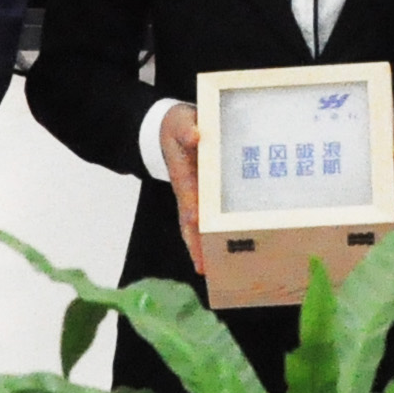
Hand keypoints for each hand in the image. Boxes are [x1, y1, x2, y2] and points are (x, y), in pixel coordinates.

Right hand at [161, 108, 209, 278]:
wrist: (169, 129)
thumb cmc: (177, 126)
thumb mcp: (181, 122)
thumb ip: (187, 128)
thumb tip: (196, 135)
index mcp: (184, 176)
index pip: (188, 200)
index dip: (193, 215)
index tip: (198, 227)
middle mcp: (188, 192)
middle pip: (190, 224)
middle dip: (196, 245)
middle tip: (204, 268)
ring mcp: (194, 197)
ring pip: (196, 227)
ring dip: (203, 247)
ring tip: (212, 270)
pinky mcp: (202, 197)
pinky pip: (208, 219)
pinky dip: (212, 235)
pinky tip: (225, 250)